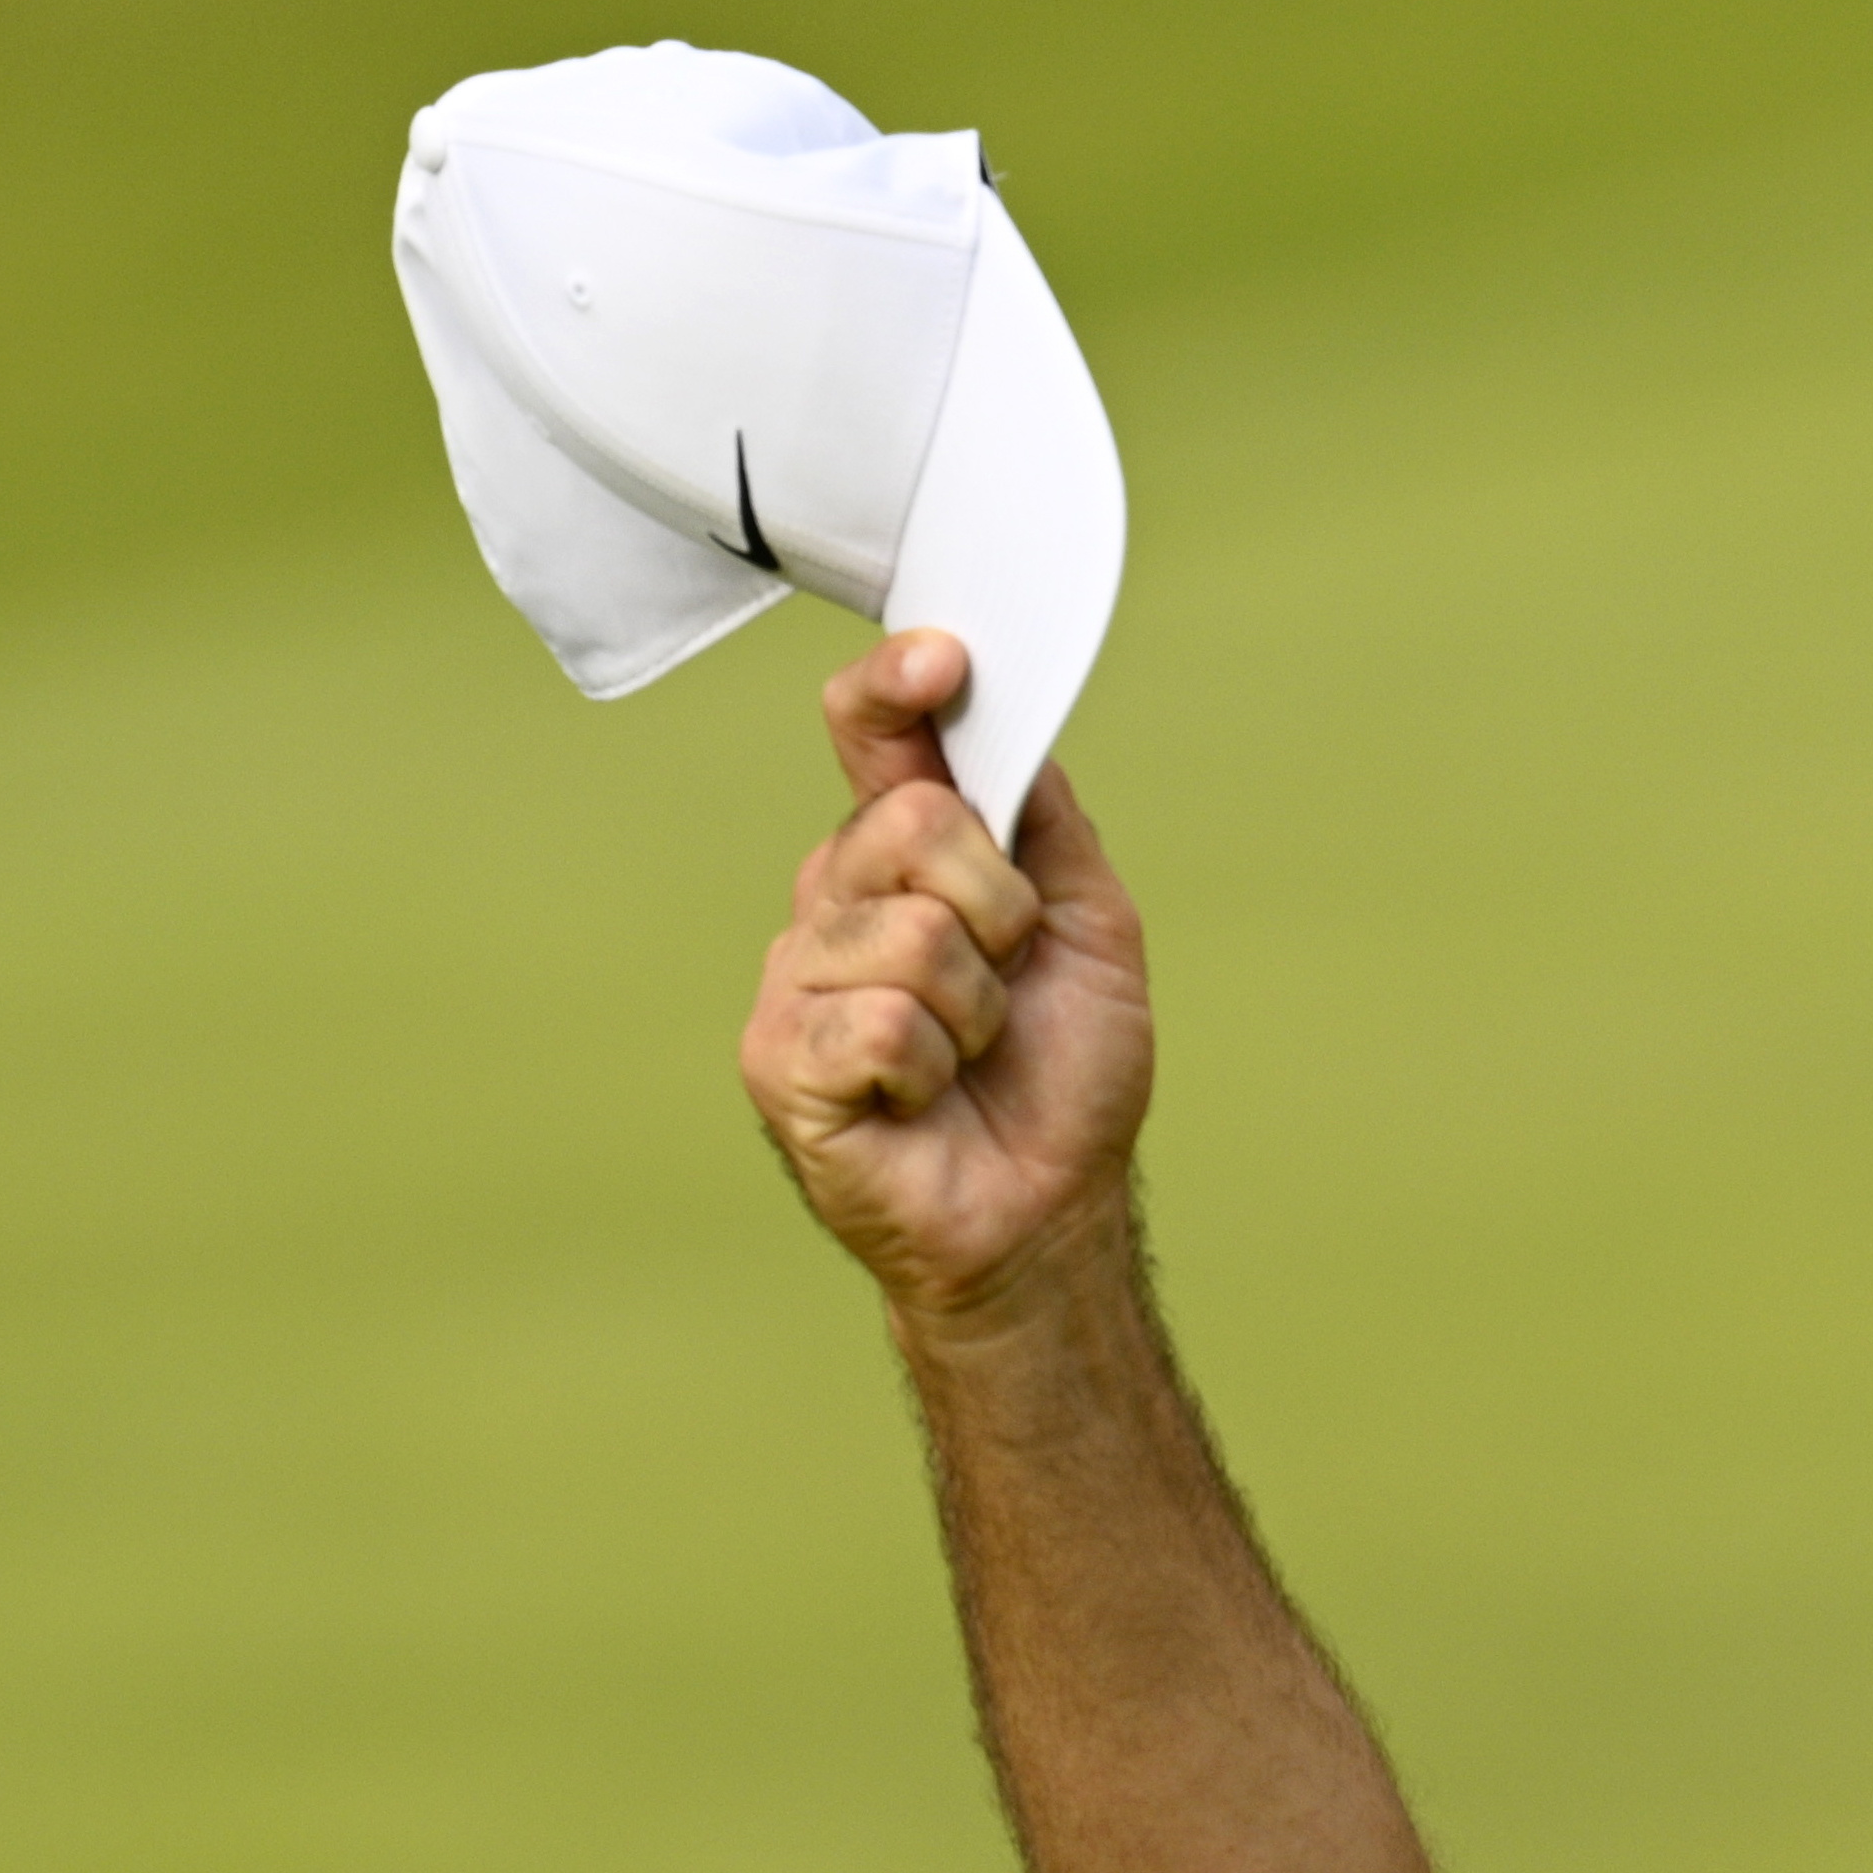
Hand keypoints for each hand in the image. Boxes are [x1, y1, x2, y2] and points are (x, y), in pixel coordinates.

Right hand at [738, 632, 1155, 1314]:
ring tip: (969, 1055)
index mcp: (901, 860)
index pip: (873, 737)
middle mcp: (835, 902)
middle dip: (1000, 908)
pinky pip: (879, 1021)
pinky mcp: (782, 1060)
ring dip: (978, 1008)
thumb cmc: (1062, 1079)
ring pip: (910, 932)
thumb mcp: (1090, 928)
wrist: (1047, 1212)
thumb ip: (1047, 825)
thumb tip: (1014, 726)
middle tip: (1009, 983)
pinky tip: (923, 1099)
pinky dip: (932, 1068)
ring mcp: (796, 980)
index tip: (944, 659)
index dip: (898, 688)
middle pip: (910, 823)